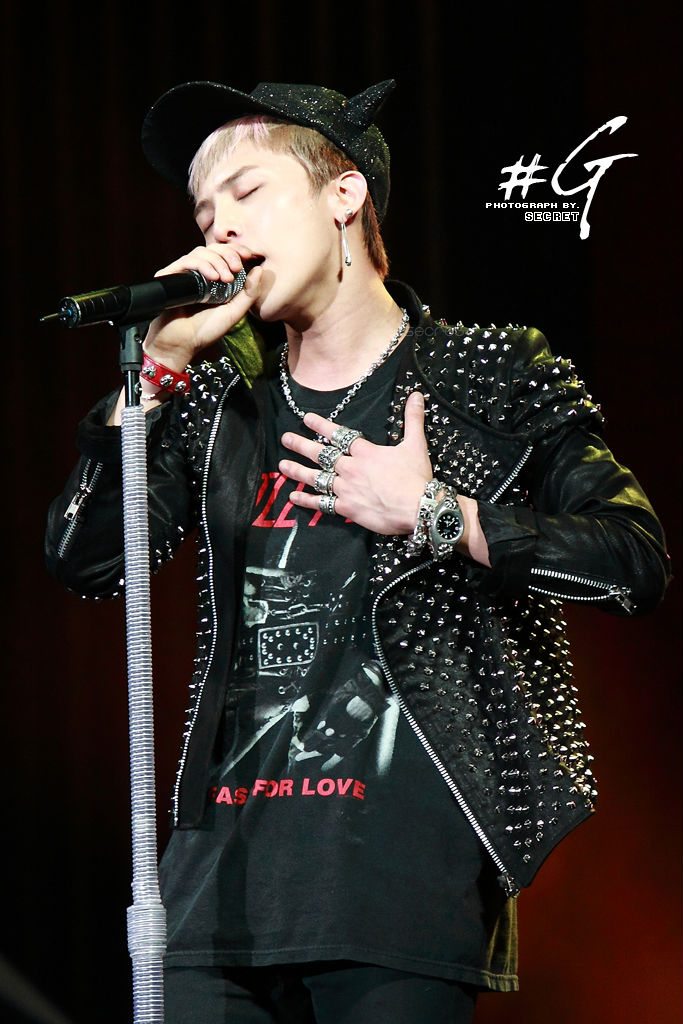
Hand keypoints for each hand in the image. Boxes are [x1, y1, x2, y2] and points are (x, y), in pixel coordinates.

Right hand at [143, 243, 262, 369]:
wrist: (182, 343)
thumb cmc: (206, 330)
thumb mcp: (234, 312)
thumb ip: (249, 293)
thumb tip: (259, 269)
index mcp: (215, 279)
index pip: (225, 254)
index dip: (237, 250)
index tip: (249, 255)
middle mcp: (199, 274)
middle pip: (214, 249)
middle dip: (228, 254)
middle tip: (236, 267)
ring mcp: (185, 274)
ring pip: (201, 252)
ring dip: (217, 261)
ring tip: (225, 278)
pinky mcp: (171, 275)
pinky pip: (187, 261)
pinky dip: (202, 265)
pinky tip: (212, 277)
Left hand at [279, 391, 432, 534]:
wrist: (418, 508)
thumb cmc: (416, 478)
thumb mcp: (416, 445)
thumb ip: (413, 420)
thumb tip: (417, 395)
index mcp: (365, 452)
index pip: (339, 435)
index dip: (321, 425)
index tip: (305, 419)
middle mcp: (350, 468)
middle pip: (321, 454)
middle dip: (301, 445)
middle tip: (285, 439)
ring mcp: (346, 488)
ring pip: (316, 478)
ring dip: (297, 471)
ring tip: (282, 465)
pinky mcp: (346, 508)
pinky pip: (322, 503)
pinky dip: (307, 501)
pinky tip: (293, 497)